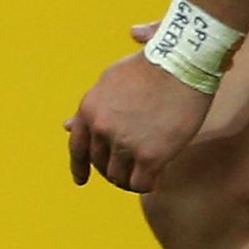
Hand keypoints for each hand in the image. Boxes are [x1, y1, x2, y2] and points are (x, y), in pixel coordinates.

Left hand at [66, 51, 212, 192]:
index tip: (80, 180)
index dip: (79, 167)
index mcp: (88, 109)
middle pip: (100, 164)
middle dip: (111, 169)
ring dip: (128, 179)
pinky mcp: (150, 156)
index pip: (77, 147)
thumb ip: (92, 107)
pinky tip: (155, 177)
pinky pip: (140, 183)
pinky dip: (146, 184)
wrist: (181, 64)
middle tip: (128, 168)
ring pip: (118, 177)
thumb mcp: (109, 81)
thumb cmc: (150, 67)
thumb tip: (67, 126)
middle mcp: (101, 128)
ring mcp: (124, 143)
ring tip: (142, 174)